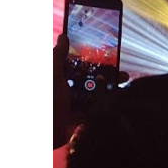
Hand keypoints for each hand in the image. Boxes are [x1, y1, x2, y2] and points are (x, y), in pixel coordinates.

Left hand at [53, 34, 129, 148]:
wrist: (46, 131)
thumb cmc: (47, 98)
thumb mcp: (52, 72)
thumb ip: (58, 55)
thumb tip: (63, 36)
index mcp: (58, 74)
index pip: (75, 62)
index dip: (89, 57)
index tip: (104, 52)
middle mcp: (64, 86)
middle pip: (87, 76)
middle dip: (104, 72)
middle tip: (119, 68)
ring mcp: (72, 102)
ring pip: (93, 91)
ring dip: (107, 87)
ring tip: (122, 81)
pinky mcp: (78, 116)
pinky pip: (94, 108)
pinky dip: (105, 103)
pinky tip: (117, 97)